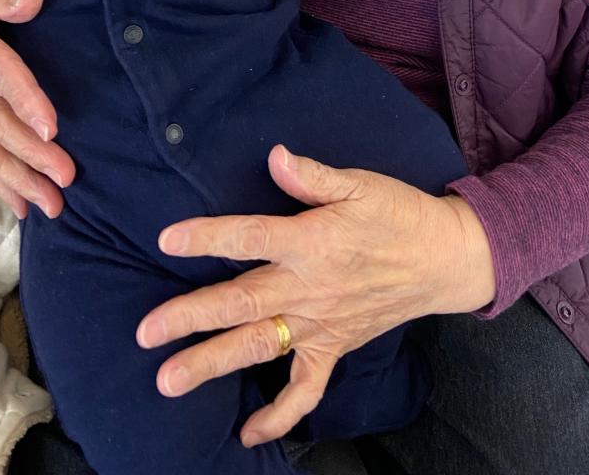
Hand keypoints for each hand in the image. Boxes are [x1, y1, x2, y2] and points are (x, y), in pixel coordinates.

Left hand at [136, 145, 495, 446]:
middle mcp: (309, 287)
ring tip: (169, 381)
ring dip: (212, 363)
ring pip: (259, 346)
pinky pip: (305, 389)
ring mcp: (321, 324)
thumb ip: (313, 176)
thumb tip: (275, 156)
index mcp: (312, 241)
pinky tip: (248, 432)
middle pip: (241, 303)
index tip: (167, 239)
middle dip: (191, 317)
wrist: (442, 258)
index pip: (250, 238)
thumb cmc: (396, 213)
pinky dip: (279, 415)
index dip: (208, 238)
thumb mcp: (359, 183)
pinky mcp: (335, 348)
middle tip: (146, 332)